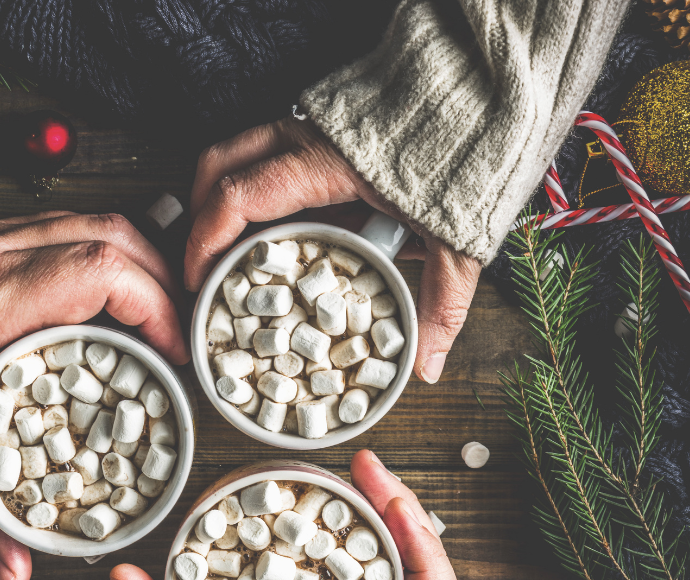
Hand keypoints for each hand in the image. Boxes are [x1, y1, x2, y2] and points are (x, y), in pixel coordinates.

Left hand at [0, 210, 187, 579]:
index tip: (174, 354)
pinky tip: (105, 306)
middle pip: (113, 233)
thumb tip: (17, 567)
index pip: (99, 270)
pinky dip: (101, 261)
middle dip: (163, 283)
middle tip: (177, 339)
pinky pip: (64, 230)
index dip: (156, 309)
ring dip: (136, 267)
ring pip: (92, 223)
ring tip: (152, 323)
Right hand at [185, 117, 483, 383]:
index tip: (197, 279)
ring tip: (228, 249)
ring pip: (237, 152)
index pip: (241, 196)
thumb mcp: (456, 243)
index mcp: (329, 164)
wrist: (492, 101)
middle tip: (203, 266)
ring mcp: (312, 123)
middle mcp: (309, 135)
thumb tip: (427, 368)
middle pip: (218, 165)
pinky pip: (265, 148)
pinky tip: (272, 224)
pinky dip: (251, 184)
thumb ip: (439, 304)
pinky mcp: (323, 123)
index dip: (206, 239)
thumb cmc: (472, 161)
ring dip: (221, 198)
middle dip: (198, 216)